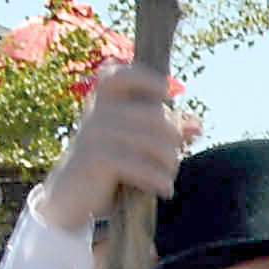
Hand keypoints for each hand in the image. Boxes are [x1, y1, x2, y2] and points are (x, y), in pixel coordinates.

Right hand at [30, 56, 185, 232]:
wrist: (71, 194)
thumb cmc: (108, 164)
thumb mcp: (134, 143)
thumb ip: (163, 131)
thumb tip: (197, 124)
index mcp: (102, 100)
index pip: (122, 75)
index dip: (147, 79)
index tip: (166, 91)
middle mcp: (97, 111)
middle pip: (157, 117)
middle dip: (174, 141)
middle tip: (172, 161)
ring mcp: (95, 133)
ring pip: (155, 143)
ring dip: (170, 164)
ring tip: (168, 177)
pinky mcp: (96, 158)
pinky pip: (142, 166)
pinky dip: (159, 180)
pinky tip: (165, 190)